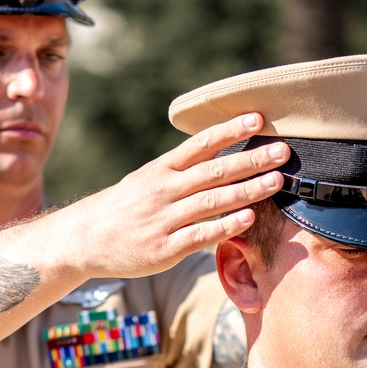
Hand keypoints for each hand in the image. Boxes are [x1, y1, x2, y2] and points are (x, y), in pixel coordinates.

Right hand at [51, 113, 289, 279]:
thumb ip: (181, 170)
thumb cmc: (124, 208)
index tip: (257, 119)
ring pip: (213, 201)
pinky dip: (226, 225)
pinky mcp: (166, 248)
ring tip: (277, 181)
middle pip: (214, 171)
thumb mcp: (147, 179)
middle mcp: (164, 190)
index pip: (200, 144)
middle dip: (251, 160)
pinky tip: (249, 217)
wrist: (83, 239)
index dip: (230, 130)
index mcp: (161, 170)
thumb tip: (220, 152)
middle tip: (283, 152)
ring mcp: (165, 219)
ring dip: (248, 190)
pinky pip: (201, 234)